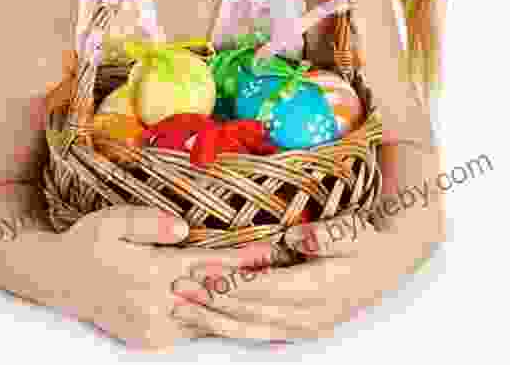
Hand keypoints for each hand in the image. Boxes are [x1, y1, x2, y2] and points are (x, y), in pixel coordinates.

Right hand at [61, 205, 275, 349]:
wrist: (58, 279)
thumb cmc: (89, 242)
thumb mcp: (112, 221)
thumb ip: (148, 222)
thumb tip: (185, 227)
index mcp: (150, 273)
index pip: (207, 266)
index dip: (242, 260)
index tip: (272, 253)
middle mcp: (156, 306)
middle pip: (215, 297)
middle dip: (251, 288)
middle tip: (286, 277)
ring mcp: (154, 329)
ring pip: (208, 320)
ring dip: (240, 309)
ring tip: (273, 298)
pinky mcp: (151, 341)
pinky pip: (193, 332)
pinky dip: (218, 322)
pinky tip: (239, 314)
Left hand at [170, 215, 418, 341]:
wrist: (387, 266)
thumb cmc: (364, 241)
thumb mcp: (350, 231)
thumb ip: (323, 235)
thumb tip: (295, 238)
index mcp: (321, 289)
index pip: (267, 288)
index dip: (232, 282)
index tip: (201, 270)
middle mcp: (311, 315)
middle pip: (253, 311)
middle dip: (212, 301)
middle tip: (178, 286)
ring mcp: (305, 326)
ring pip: (252, 329)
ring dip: (215, 319)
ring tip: (182, 306)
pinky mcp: (300, 329)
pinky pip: (260, 334)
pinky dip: (230, 328)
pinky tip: (206, 321)